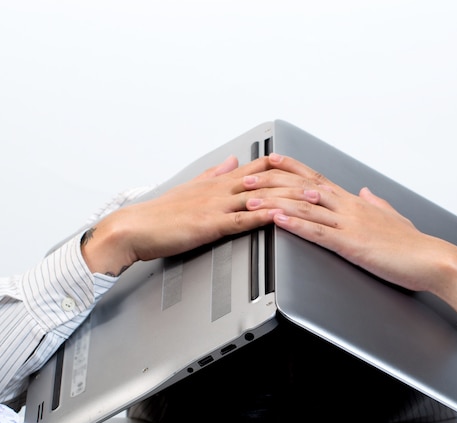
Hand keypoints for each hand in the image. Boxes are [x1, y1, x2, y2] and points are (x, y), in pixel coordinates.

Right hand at [81, 155, 309, 276]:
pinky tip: (280, 218)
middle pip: (267, 180)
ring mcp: (217, 206)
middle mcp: (221, 190)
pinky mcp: (210, 225)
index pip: (259, 168)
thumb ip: (216, 173)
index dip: (285, 168)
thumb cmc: (160, 213)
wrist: (134, 228)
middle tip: (322, 186)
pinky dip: (264, 218)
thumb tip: (234, 161)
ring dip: (289, 199)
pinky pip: (243, 220)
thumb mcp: (192, 187)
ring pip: (260, 198)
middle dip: (297, 184)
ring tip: (312, 202)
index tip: (307, 169)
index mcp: (218, 182)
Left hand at [246, 153, 456, 324]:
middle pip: (304, 187)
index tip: (271, 158)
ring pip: (306, 207)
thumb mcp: (393, 217)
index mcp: (356, 203)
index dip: (292, 167)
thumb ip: (376, 203)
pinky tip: (278, 220)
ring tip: (251, 197)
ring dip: (275, 201)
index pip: (317, 178)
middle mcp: (350, 208)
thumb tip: (366, 191)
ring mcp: (350, 225)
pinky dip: (296, 224)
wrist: (432, 259)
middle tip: (248, 176)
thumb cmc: (414, 244)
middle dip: (273, 181)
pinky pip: (318, 233)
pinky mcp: (352, 245)